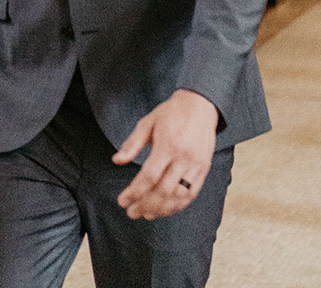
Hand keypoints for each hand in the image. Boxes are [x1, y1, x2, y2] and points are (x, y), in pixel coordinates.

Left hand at [113, 89, 218, 220]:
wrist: (200, 106)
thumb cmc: (170, 113)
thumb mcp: (147, 123)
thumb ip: (132, 144)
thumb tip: (116, 161)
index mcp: (168, 145)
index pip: (149, 176)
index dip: (135, 192)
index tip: (122, 201)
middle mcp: (184, 158)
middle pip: (164, 190)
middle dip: (145, 205)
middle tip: (131, 213)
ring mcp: (197, 165)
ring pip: (179, 195)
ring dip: (161, 209)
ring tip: (145, 215)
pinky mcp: (204, 169)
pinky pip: (191, 193)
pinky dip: (178, 205)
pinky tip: (165, 210)